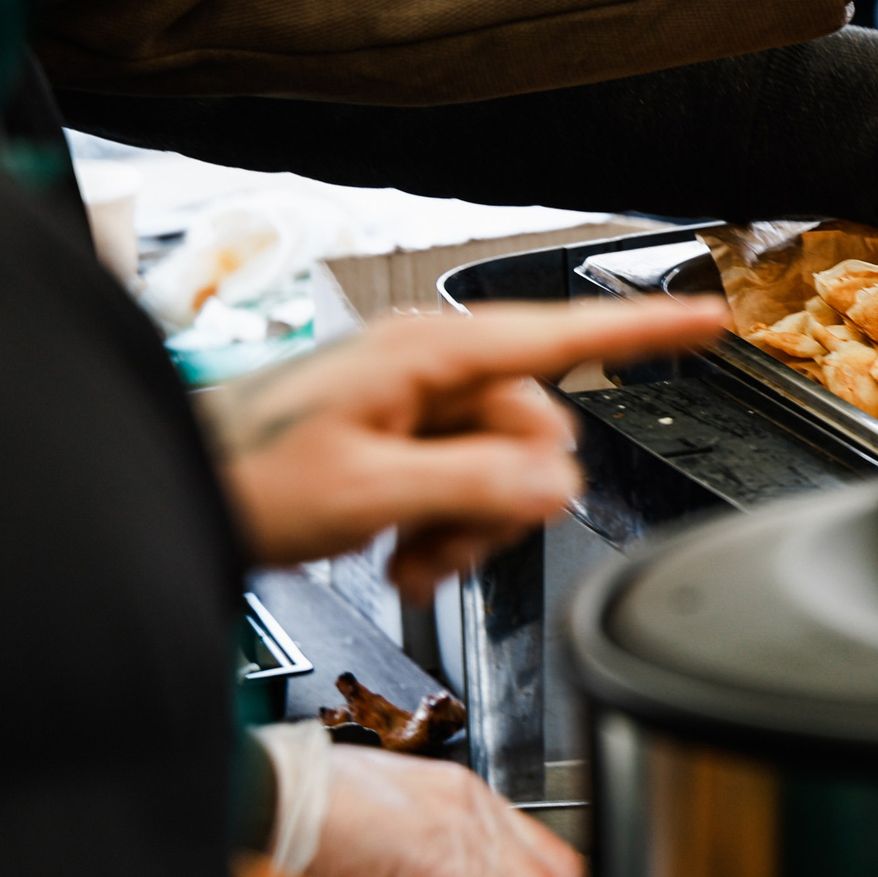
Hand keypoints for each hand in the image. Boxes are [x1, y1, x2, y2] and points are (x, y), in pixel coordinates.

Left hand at [209, 298, 725, 596]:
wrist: (163, 490)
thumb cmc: (235, 475)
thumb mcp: (367, 492)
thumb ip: (475, 485)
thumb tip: (559, 482)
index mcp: (429, 355)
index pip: (562, 334)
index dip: (646, 330)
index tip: (714, 317)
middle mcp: (429, 367)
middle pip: (536, 431)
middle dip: (502, 503)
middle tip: (436, 548)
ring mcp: (413, 401)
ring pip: (503, 467)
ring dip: (466, 527)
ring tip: (407, 559)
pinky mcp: (397, 437)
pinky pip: (463, 480)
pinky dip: (441, 526)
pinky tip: (397, 551)